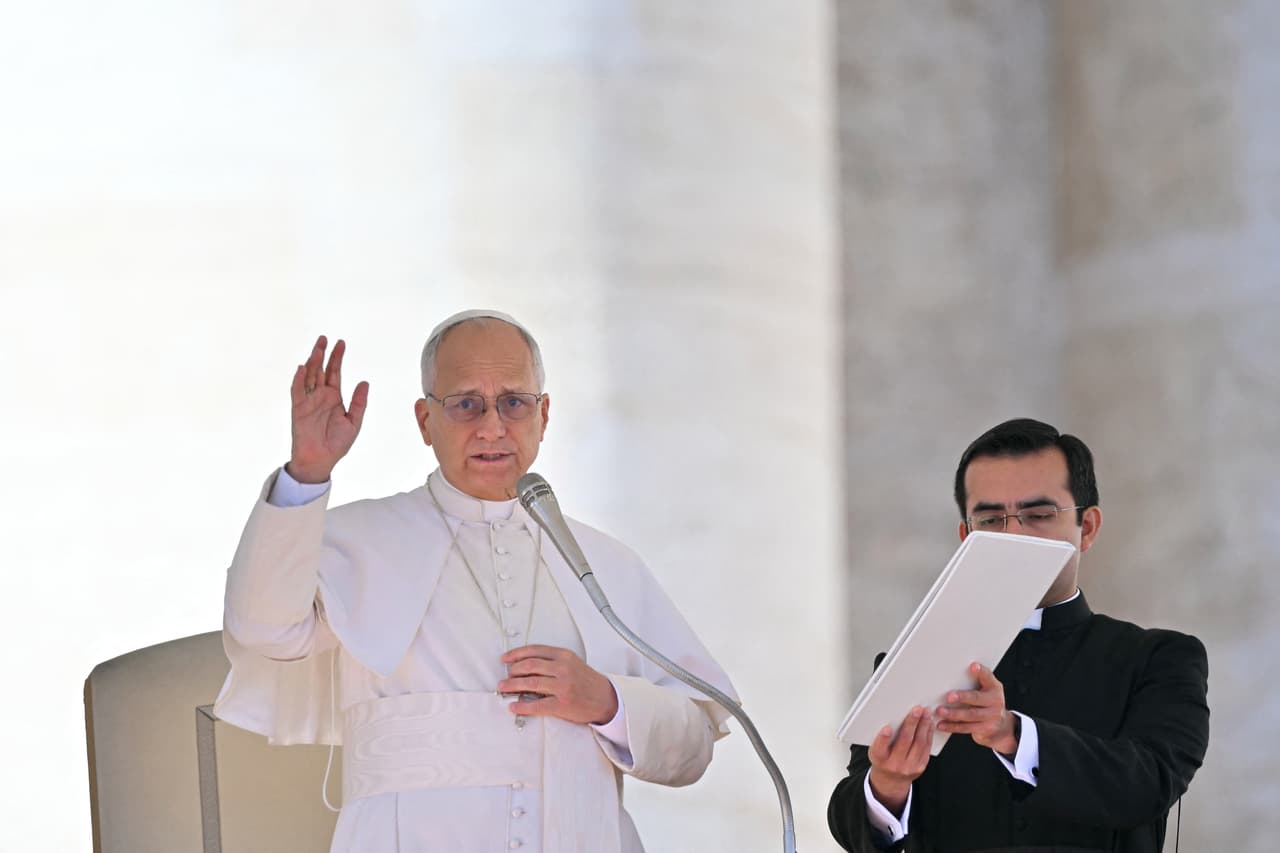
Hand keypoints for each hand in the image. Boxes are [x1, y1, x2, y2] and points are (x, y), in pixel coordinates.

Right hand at [286, 336, 368, 483]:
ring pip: (309, 377)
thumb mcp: (354, 422)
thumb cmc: (337, 443)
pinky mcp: (298, 409)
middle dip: (322, 354)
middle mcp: (320, 396)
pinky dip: (299, 379)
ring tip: (317, 348)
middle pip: (321, 370)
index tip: (341, 343)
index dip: (337, 358)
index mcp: (334, 397)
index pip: (335, 372)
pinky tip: (303, 368)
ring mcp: (308, 401)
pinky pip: (298, 391)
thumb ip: (359, 402)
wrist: (322, 460)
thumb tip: (364, 382)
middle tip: (325, 338)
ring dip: (312, 362)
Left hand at [497, 645, 618, 724]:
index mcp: (564, 656)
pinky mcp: (562, 704)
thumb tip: (525, 665)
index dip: (516, 654)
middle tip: (505, 676)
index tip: (506, 658)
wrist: (606, 699)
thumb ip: (552, 662)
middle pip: (530, 666)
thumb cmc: (587, 682)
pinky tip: (514, 706)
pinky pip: (537, 705)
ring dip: (513, 686)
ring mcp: (563, 687)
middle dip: (513, 671)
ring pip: (530, 684)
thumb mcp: (572, 663)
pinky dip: (522, 706)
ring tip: (504, 688)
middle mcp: (563, 669)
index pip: (535, 650)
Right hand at [866, 706, 933, 816]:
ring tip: (925, 713)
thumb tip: (894, 717)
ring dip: (923, 726)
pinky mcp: (921, 766)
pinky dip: (928, 733)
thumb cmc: (882, 760)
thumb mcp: (876, 750)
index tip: (887, 728)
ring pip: (919, 743)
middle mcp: (894, 764)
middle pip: (904, 742)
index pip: (880, 748)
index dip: (883, 738)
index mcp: (879, 759)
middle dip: (911, 723)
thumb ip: (882, 738)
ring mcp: (910, 767)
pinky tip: (928, 724)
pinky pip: (927, 748)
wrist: (891, 780)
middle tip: (916, 710)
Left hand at [935, 662, 1018, 754]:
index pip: (987, 677)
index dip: (980, 671)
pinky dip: (952, 726)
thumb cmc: (986, 702)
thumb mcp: (986, 690)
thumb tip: (951, 673)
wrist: (1001, 726)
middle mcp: (996, 701)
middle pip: (977, 698)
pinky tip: (941, 724)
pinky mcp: (986, 729)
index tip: (972, 666)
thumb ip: (975, 681)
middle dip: (962, 697)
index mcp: (994, 687)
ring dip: (953, 714)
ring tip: (940, 711)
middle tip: (948, 697)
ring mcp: (992, 716)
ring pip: (970, 715)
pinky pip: (966, 728)